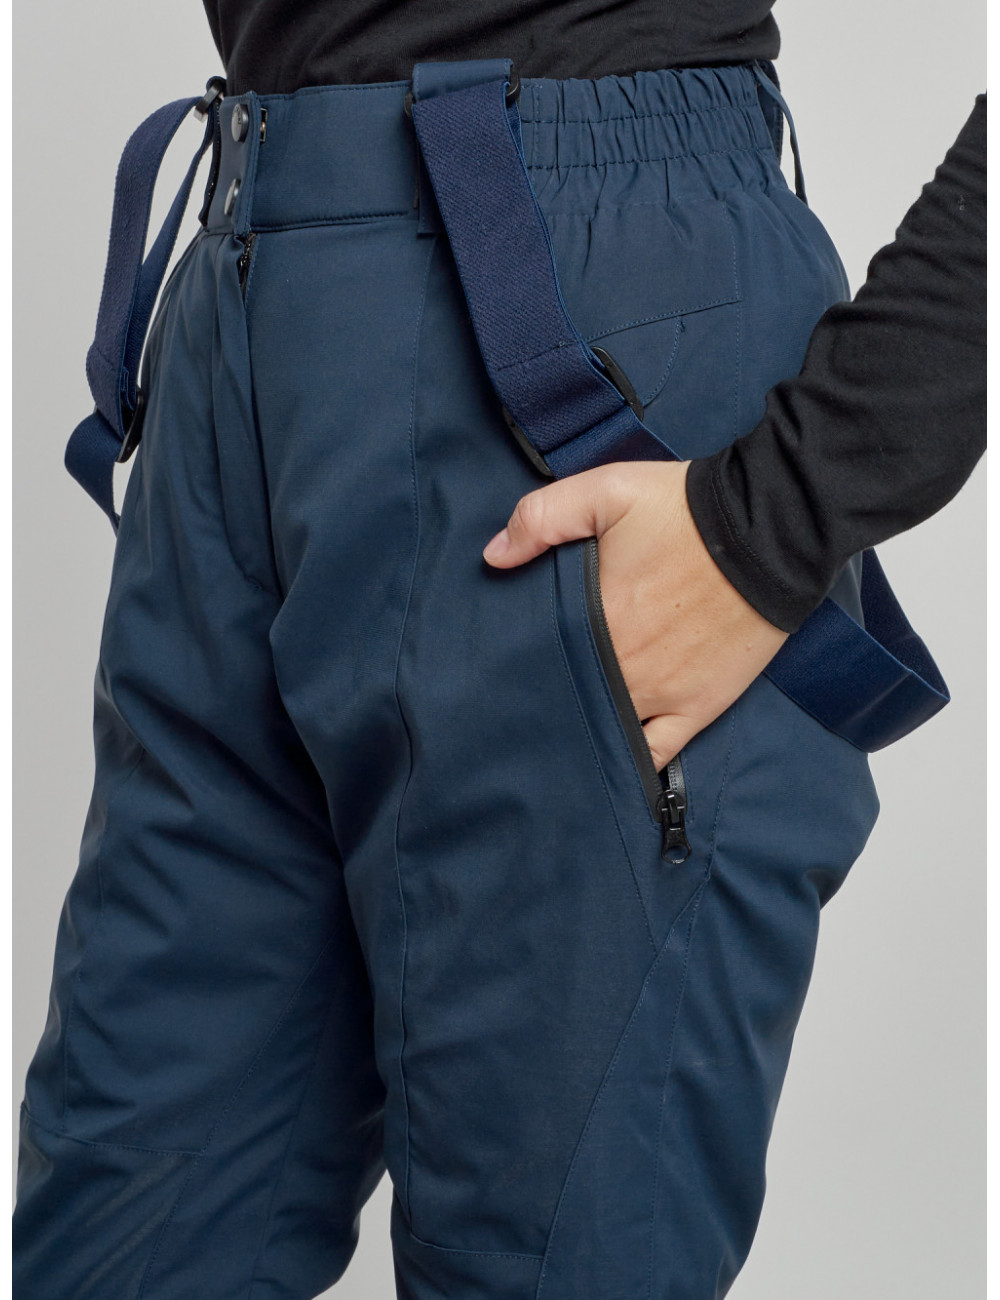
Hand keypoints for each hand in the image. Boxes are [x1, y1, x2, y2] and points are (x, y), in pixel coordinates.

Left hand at [483, 461, 788, 767]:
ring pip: (607, 731)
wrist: (771, 530)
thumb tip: (494, 556)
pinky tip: (615, 768)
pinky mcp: (698, 707)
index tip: (502, 667)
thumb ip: (541, 518)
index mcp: (591, 621)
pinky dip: (635, 764)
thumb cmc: (686, 511)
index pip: (536, 659)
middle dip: (546, 700)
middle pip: (567, 699)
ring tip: (563, 734)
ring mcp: (661, 696)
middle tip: (524, 703)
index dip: (518, 665)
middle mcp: (621, 668)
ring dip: (585, 732)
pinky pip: (659, 754)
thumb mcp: (606, 492)